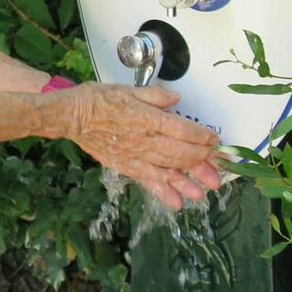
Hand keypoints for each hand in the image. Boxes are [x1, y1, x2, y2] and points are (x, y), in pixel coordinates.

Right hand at [63, 83, 220, 208]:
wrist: (73, 116)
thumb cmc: (99, 99)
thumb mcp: (130, 89)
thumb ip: (156, 96)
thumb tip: (176, 99)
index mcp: (149, 118)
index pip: (184, 130)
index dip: (202, 137)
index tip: (214, 141)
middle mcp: (145, 140)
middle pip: (181, 153)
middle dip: (203, 162)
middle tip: (218, 169)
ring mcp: (135, 155)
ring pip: (168, 170)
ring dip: (188, 181)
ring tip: (204, 191)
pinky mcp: (125, 166)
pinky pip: (148, 180)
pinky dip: (163, 192)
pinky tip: (176, 201)